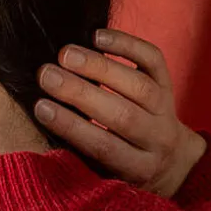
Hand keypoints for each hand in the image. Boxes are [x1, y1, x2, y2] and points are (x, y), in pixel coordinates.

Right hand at [34, 29, 207, 197]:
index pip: (103, 146)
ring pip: (138, 86)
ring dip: (99, 67)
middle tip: (46, 74)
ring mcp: (166, 111)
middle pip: (122, 115)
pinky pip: (152, 60)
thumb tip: (45, 117)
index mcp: (137, 168)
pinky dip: (126, 45)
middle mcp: (157, 140)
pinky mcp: (169, 84)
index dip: (71, 126)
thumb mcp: (104, 173)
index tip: (40, 107)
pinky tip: (97, 36)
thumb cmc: (121, 167)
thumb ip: (81, 154)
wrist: (171, 160)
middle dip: (81, 92)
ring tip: (65, 54)